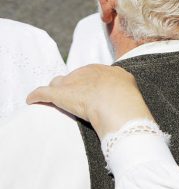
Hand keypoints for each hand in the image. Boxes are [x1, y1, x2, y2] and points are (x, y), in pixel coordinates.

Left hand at [27, 65, 153, 134]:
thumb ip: (129, 100)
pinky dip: (36, 96)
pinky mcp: (59, 93)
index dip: (93, 85)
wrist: (118, 106)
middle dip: (74, 86)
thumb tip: (136, 116)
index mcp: (112, 73)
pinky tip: (32, 101)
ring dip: (57, 91)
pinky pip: (43, 93)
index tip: (94, 95)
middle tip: (75, 100)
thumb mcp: (136, 99)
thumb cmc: (131, 107)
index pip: (97, 75)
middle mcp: (91, 73)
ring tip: (54, 100)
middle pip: (77, 77)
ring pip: (60, 83)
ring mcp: (75, 82)